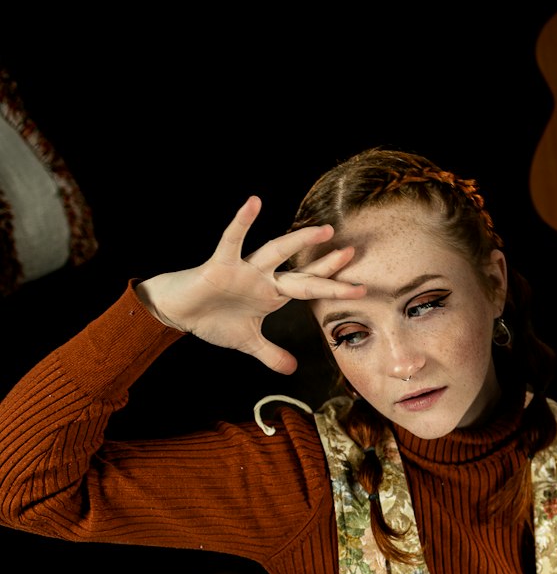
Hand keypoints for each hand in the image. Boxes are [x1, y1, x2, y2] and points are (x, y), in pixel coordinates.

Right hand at [135, 196, 363, 374]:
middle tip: (352, 252)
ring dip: (299, 241)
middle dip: (326, 264)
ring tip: (322, 229)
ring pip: (276, 251)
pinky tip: (253, 203)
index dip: (332, 286)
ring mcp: (244, 269)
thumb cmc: (214, 319)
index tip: (359, 286)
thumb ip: (271, 354)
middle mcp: (263, 278)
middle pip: (300, 270)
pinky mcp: (221, 265)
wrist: (180, 312)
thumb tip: (292, 370)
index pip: (308, 287)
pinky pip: (232, 241)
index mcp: (272, 294)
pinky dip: (241, 223)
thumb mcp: (248, 343)